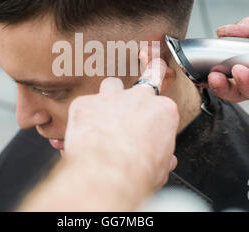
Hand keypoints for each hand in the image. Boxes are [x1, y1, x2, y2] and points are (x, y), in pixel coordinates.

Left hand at [64, 58, 179, 191]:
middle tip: (148, 76)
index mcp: (162, 111)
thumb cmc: (136, 172)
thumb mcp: (161, 168)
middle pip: (147, 78)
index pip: (163, 106)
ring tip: (105, 116)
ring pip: (112, 85)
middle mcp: (139, 98)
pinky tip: (84, 135)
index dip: (156, 118)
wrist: (108, 173)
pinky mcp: (84, 103)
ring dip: (110, 98)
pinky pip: (84, 106)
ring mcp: (110, 97)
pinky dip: (84, 119)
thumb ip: (162, 156)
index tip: (152, 127)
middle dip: (149, 76)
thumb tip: (164, 161)